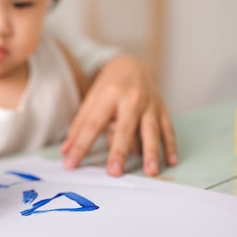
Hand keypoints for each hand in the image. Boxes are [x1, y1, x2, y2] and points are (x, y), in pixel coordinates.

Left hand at [60, 55, 176, 175]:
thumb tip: (65, 151)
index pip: (92, 125)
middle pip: (124, 128)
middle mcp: (131, 99)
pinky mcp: (162, 109)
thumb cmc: (109, 86)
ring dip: (152, 152)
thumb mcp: (91, 101)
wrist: (133, 64)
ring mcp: (149, 104)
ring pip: (151, 130)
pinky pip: (167, 129)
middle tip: (114, 172)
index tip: (71, 164)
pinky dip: (170, 146)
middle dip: (119, 151)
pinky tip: (170, 161)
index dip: (81, 146)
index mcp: (109, 95)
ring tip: (151, 171)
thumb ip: (79, 127)